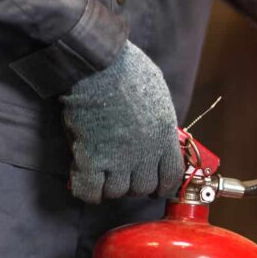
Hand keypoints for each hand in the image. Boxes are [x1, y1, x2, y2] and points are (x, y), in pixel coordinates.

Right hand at [61, 41, 183, 203]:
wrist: (98, 65)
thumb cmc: (128, 70)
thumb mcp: (159, 95)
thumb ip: (160, 121)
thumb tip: (159, 134)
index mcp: (164, 136)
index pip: (172, 177)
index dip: (163, 184)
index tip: (155, 184)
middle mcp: (145, 152)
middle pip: (143, 187)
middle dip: (134, 184)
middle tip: (123, 173)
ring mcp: (118, 158)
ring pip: (117, 191)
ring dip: (109, 186)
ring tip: (102, 173)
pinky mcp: (91, 159)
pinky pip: (90, 191)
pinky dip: (87, 191)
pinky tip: (84, 182)